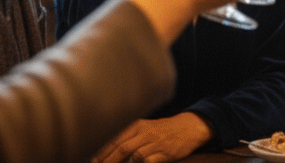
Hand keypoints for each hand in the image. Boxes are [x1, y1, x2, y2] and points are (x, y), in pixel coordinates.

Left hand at [91, 113, 211, 162]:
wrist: (190, 127)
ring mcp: (155, 143)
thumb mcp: (147, 129)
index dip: (103, 152)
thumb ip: (131, 139)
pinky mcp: (165, 153)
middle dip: (108, 160)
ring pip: (134, 156)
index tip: (94, 161)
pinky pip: (148, 161)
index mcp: (138, 126)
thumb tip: (113, 151)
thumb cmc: (166, 130)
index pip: (115, 140)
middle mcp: (145, 133)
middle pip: (121, 148)